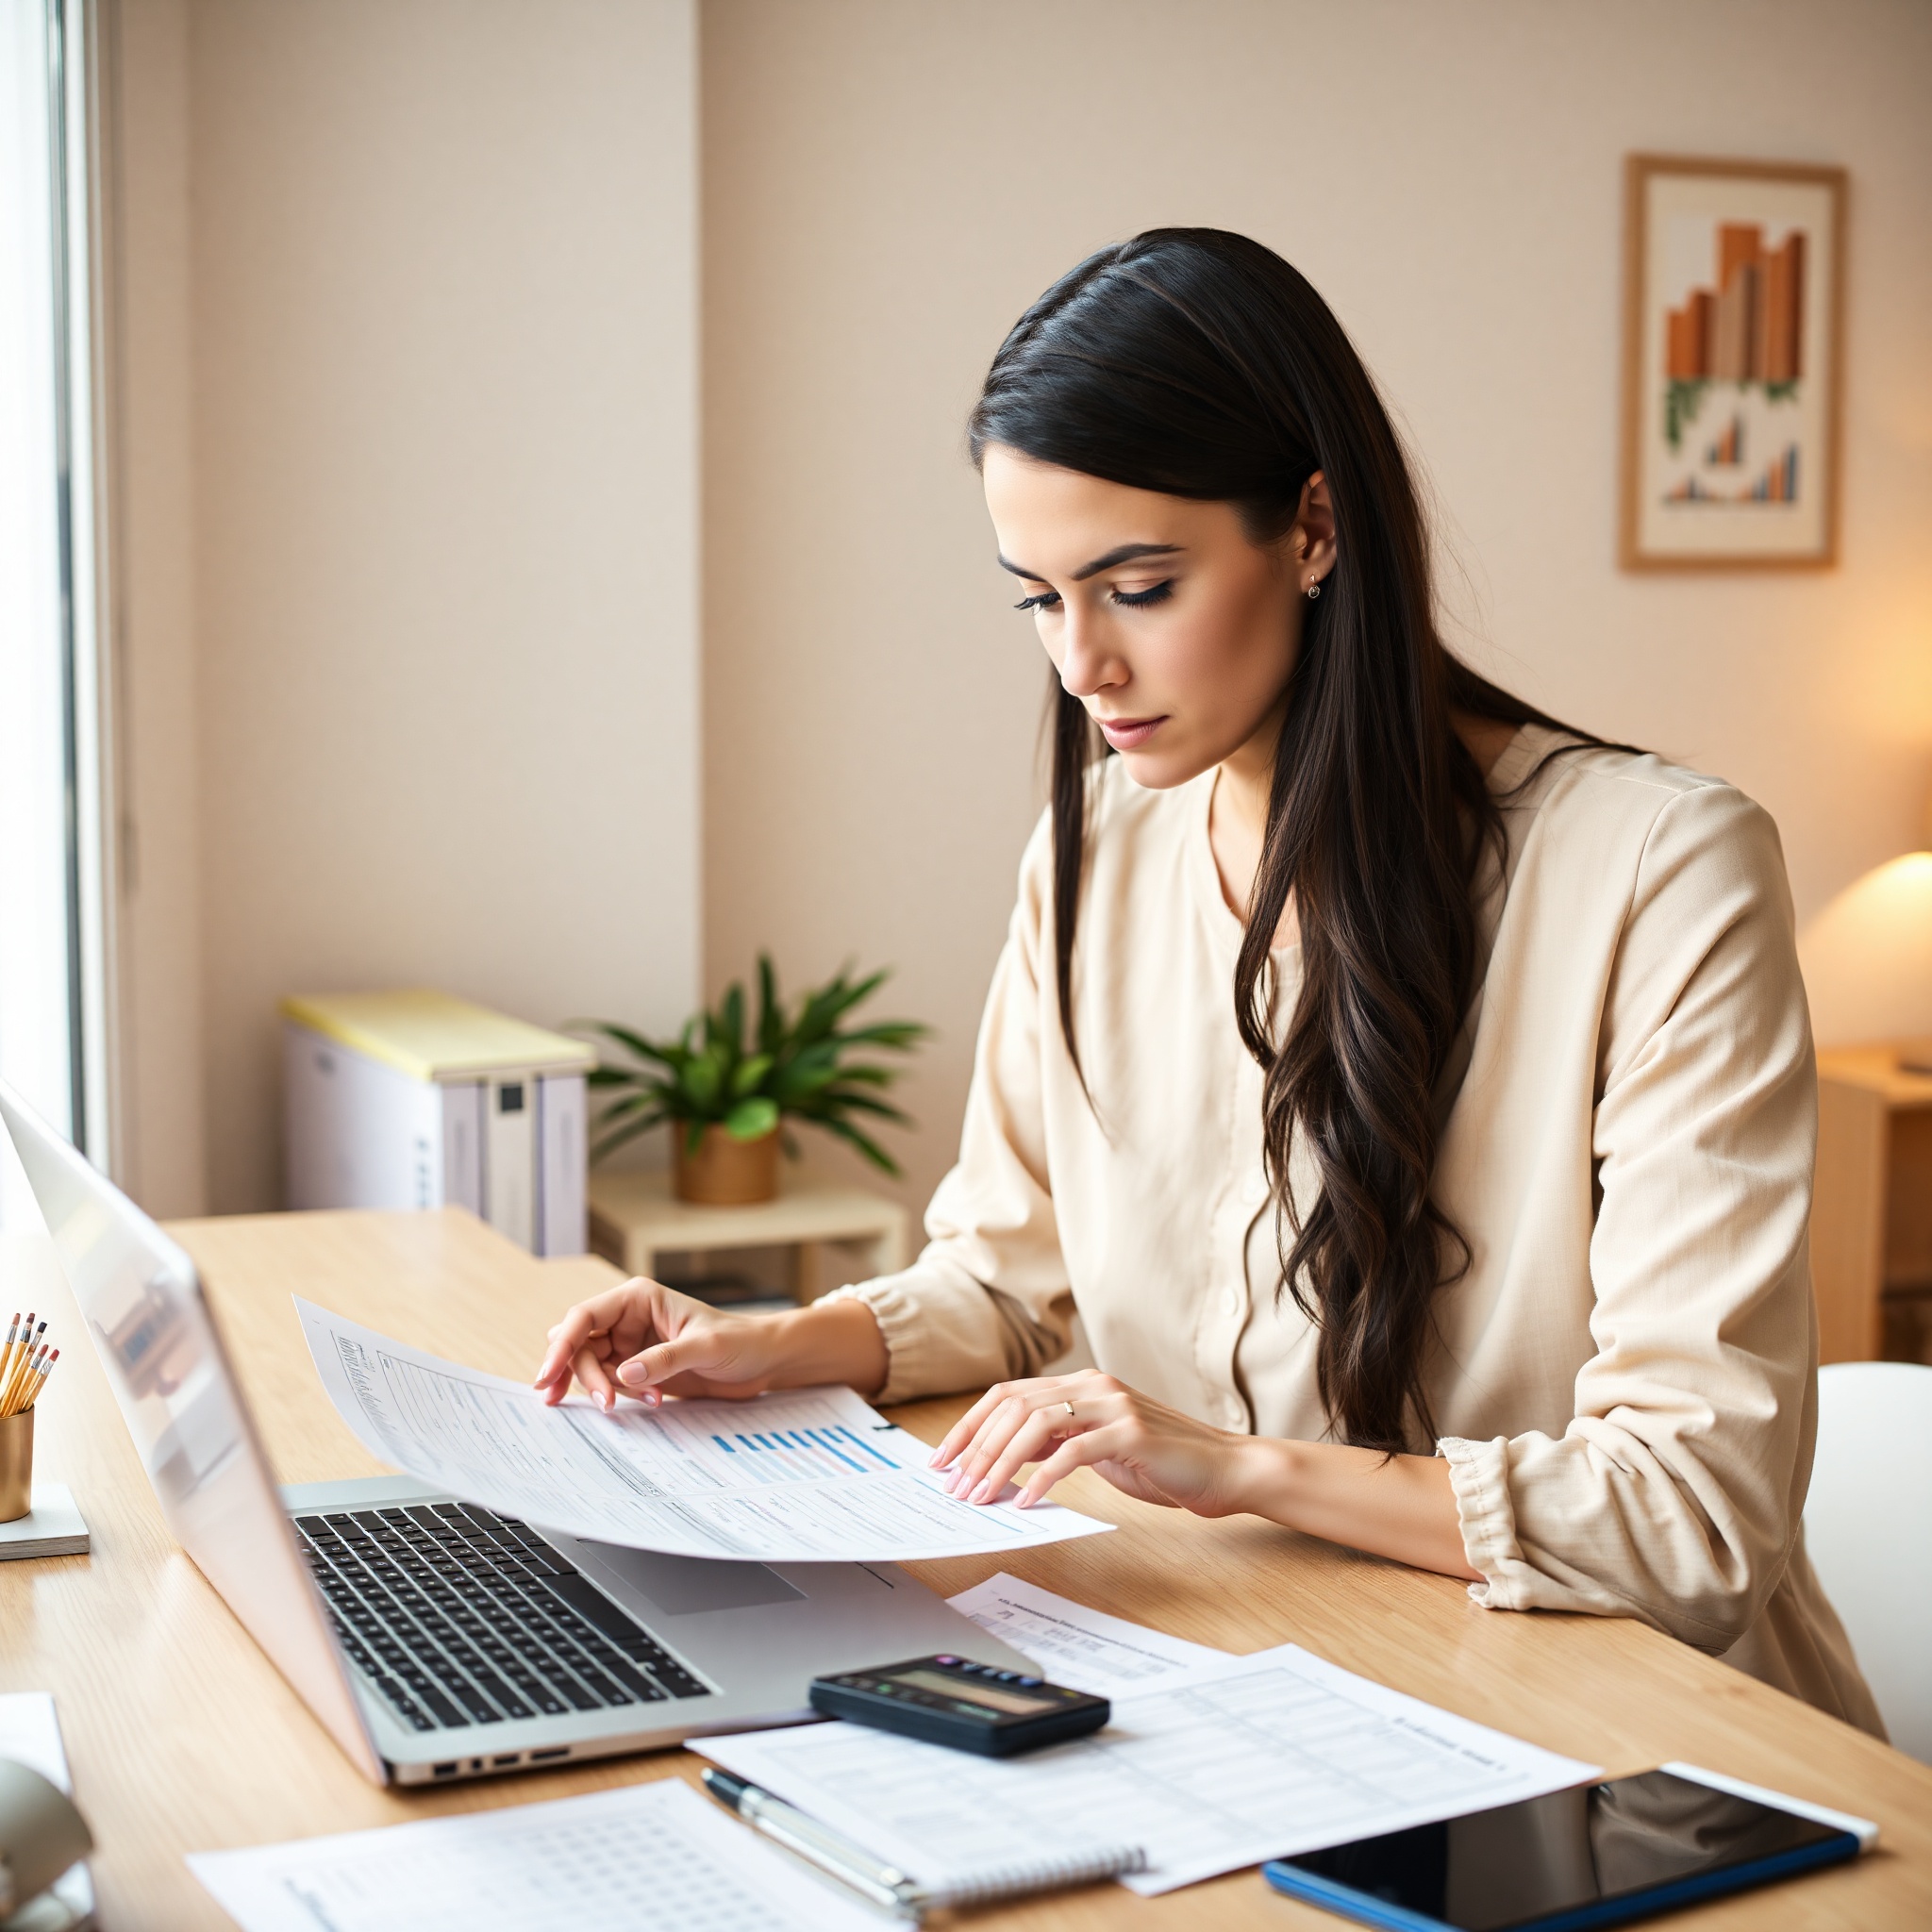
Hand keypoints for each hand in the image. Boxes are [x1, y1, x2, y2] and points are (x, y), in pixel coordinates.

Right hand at [533, 1278, 889, 1409]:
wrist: (764, 1362)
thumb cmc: (740, 1341)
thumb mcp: (705, 1347)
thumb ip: (664, 1360)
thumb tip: (623, 1374)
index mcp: (637, 1298)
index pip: (584, 1317)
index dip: (561, 1345)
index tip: (548, 1375)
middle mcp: (628, 1319)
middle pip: (580, 1346)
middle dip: (583, 1375)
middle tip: (604, 1404)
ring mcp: (630, 1345)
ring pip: (591, 1368)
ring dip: (604, 1389)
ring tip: (641, 1403)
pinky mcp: (638, 1371)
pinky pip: (611, 1385)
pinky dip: (621, 1398)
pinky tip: (652, 1402)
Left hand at [929, 1369, 1267, 1516]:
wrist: (1223, 1470)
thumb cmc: (1162, 1464)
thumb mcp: (1098, 1450)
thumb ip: (1059, 1442)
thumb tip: (1008, 1457)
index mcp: (1082, 1384)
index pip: (1008, 1395)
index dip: (969, 1426)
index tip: (943, 1460)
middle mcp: (1093, 1385)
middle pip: (1013, 1406)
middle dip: (975, 1448)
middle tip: (954, 1486)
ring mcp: (1113, 1404)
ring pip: (1035, 1424)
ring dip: (999, 1463)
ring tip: (980, 1497)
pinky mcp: (1131, 1432)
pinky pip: (1071, 1452)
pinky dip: (1041, 1478)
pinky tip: (1025, 1503)